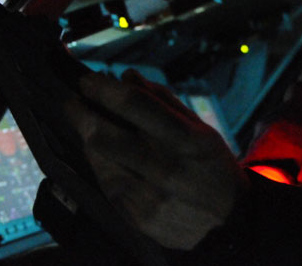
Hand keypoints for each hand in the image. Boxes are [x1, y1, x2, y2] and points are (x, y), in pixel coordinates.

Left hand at [65, 70, 248, 249]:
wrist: (227, 224)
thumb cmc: (212, 168)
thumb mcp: (201, 130)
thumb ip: (163, 102)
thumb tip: (127, 77)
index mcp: (186, 139)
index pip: (134, 105)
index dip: (103, 89)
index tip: (87, 80)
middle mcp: (165, 167)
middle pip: (104, 134)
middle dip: (81, 113)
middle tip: (73, 102)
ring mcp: (148, 196)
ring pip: (98, 159)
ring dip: (87, 137)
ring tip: (88, 126)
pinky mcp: (137, 217)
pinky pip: (106, 183)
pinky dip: (100, 164)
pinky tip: (103, 155)